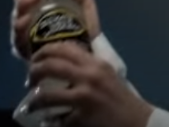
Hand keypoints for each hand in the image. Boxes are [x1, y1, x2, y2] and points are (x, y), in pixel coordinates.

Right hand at [12, 0, 101, 58]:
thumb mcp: (84, 4)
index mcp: (39, 3)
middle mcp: (27, 15)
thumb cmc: (82, 27)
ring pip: (16, 15)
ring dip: (25, 2)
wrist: (86, 54)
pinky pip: (18, 35)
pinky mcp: (24, 48)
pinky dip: (22, 25)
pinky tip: (29, 19)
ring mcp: (24, 32)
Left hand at [28, 42, 153, 126]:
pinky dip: (51, 121)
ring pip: (45, 95)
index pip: (63, 48)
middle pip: (49, 66)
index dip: (43, 51)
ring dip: (34, 100)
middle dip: (33, 72)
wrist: (137, 122)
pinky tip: (50, 121)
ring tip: (33, 103)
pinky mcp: (81, 118)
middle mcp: (88, 76)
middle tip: (30, 79)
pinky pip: (57, 119)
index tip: (36, 58)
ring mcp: (83, 98)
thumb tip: (60, 62)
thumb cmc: (121, 98)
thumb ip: (87, 66)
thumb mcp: (107, 74)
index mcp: (95, 64)